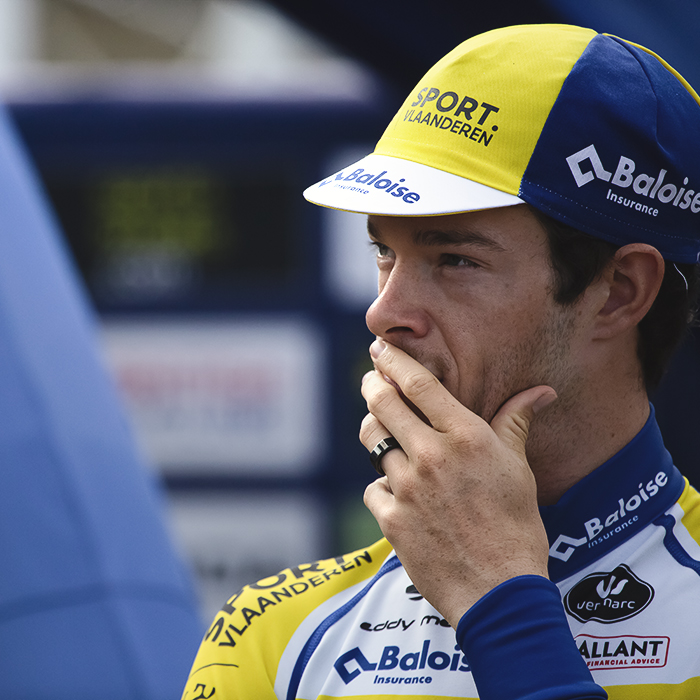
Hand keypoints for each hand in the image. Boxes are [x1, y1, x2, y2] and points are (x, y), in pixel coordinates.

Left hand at [361, 339, 556, 627]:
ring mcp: (407, 489)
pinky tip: (395, 490)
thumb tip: (541, 392)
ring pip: (373, 443)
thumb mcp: (519, 470)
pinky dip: (381, 485)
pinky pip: (373, 488)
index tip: (381, 349)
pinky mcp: (391, 520)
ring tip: (379, 428)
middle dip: (372, 385)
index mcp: (466, 438)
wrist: (499, 592)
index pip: (419, 384)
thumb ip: (516, 423)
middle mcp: (431, 456)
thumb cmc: (516, 527)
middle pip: (384, 404)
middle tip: (371, 380)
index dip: (395, 361)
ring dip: (374, 431)